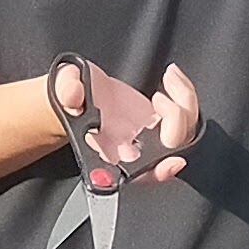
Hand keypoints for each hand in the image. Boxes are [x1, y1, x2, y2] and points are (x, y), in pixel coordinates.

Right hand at [49, 57, 199, 188]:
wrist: (80, 97)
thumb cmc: (71, 100)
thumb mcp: (63, 90)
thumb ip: (66, 91)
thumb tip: (74, 96)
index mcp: (111, 153)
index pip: (138, 173)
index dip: (158, 171)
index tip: (172, 161)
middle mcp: (136, 150)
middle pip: (171, 149)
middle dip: (176, 122)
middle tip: (158, 98)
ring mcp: (151, 136)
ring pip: (185, 132)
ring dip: (186, 103)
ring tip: (170, 76)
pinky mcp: (161, 120)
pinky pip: (186, 114)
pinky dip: (185, 94)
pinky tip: (172, 75)